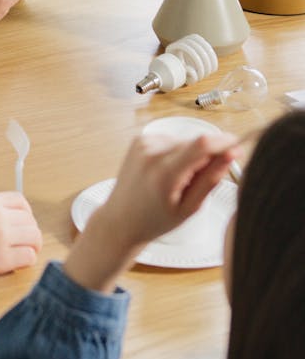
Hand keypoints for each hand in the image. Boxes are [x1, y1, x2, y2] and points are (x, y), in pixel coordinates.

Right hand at [0, 192, 41, 283]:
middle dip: (30, 232)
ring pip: (35, 237)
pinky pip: (29, 256)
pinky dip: (27, 260)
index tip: (23, 224)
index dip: (26, 214)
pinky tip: (18, 262)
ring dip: (33, 246)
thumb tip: (17, 219)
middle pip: (30, 220)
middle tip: (25, 242)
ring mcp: (1, 236)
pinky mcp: (3, 258)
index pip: (21, 202)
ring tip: (25, 252)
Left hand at [65, 131, 239, 293]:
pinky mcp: (140, 139)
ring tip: (177, 181)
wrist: (121, 220)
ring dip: (190, 156)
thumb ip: (212, 179)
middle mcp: (151, 152)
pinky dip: (176, 154)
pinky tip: (166, 172)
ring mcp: (143, 143)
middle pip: (195, 142)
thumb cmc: (155, 220)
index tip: (238, 146)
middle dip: (206, 157)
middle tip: (197, 183)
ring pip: (184, 141)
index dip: (224, 142)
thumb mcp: (190, 208)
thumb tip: (231, 153)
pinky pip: (171, 141)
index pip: (201, 144)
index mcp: (164, 173)